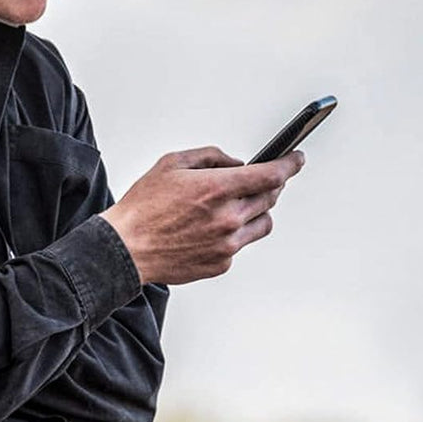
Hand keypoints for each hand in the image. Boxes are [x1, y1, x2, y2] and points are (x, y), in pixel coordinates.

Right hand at [100, 146, 304, 284]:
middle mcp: (228, 218)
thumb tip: (236, 163)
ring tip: (235, 207)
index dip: (289, 165)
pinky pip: (241, 245)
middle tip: (261, 181)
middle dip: (270, 186)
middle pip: (270, 198)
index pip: (271, 175)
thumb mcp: (172, 164)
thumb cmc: (143, 207)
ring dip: (256, 211)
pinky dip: (234, 234)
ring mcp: (227, 244)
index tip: (296, 160)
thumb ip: (210, 157)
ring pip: (263, 223)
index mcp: (217, 189)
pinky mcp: (221, 264)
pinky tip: (211, 229)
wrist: (126, 248)